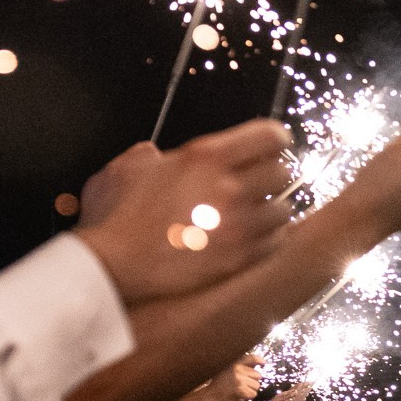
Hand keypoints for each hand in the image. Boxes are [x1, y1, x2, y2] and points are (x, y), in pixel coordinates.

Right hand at [76, 120, 291, 303]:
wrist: (116, 265)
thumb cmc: (118, 217)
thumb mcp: (126, 169)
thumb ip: (146, 155)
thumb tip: (152, 154)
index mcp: (206, 156)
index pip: (270, 136)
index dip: (275, 140)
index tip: (272, 146)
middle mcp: (229, 186)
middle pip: (283, 173)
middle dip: (271, 177)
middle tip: (258, 185)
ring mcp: (238, 224)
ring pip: (283, 210)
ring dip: (271, 211)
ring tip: (255, 215)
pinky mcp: (240, 257)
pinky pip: (275, 242)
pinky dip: (268, 239)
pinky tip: (252, 239)